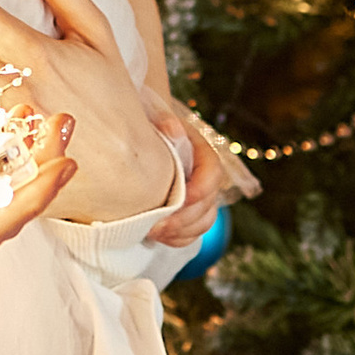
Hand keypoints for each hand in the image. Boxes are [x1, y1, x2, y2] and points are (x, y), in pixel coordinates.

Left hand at [147, 98, 237, 248]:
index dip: (202, 188)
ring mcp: (196, 197)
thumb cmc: (147, 124)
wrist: (141, 134)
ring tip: (153, 233)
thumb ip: (164, 120)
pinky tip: (158, 237)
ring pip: (203, 221)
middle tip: (157, 226)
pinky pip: (191, 232)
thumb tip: (173, 128)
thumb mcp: (154, 115)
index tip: (184, 198)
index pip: (213, 172)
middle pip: (209, 204)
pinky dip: (178, 239)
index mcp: (200, 152)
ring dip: (182, 232)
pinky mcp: (185, 212)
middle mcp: (202, 176)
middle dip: (185, 219)